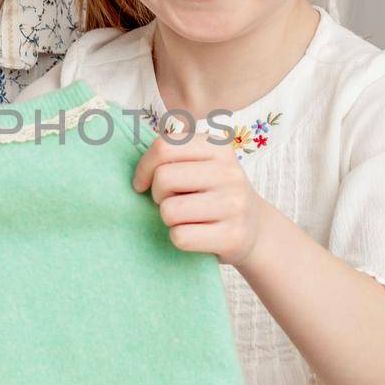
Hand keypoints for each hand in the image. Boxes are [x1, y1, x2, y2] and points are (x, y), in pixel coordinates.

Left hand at [133, 128, 267, 265]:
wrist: (255, 229)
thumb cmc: (214, 193)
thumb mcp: (203, 163)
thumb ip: (173, 152)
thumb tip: (129, 155)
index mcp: (218, 146)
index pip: (163, 147)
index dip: (143, 167)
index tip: (142, 183)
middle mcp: (230, 171)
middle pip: (163, 178)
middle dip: (157, 195)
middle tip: (170, 201)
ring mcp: (234, 204)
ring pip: (169, 211)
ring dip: (168, 219)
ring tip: (185, 217)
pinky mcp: (233, 235)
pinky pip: (181, 237)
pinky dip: (180, 238)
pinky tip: (196, 234)